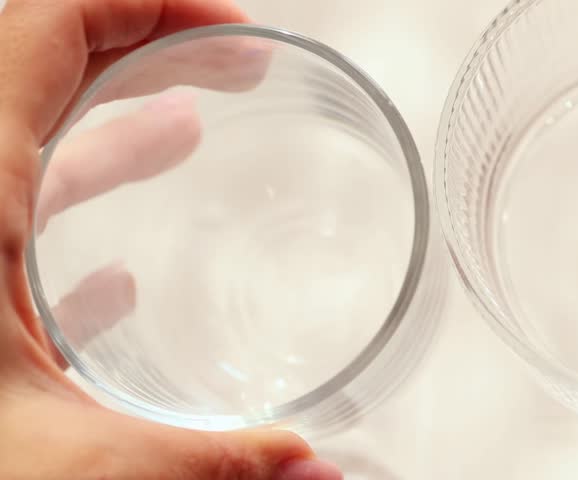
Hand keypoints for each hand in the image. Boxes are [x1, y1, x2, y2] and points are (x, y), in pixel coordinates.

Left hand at [0, 1, 340, 478]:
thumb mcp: (63, 465)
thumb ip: (204, 463)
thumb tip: (318, 472)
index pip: (47, 25)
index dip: (148, 4)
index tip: (233, 28)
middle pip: (40, 67)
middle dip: (145, 52)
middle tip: (230, 69)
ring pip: (23, 149)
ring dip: (110, 133)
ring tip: (188, 134)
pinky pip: (1, 228)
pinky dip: (64, 227)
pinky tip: (118, 282)